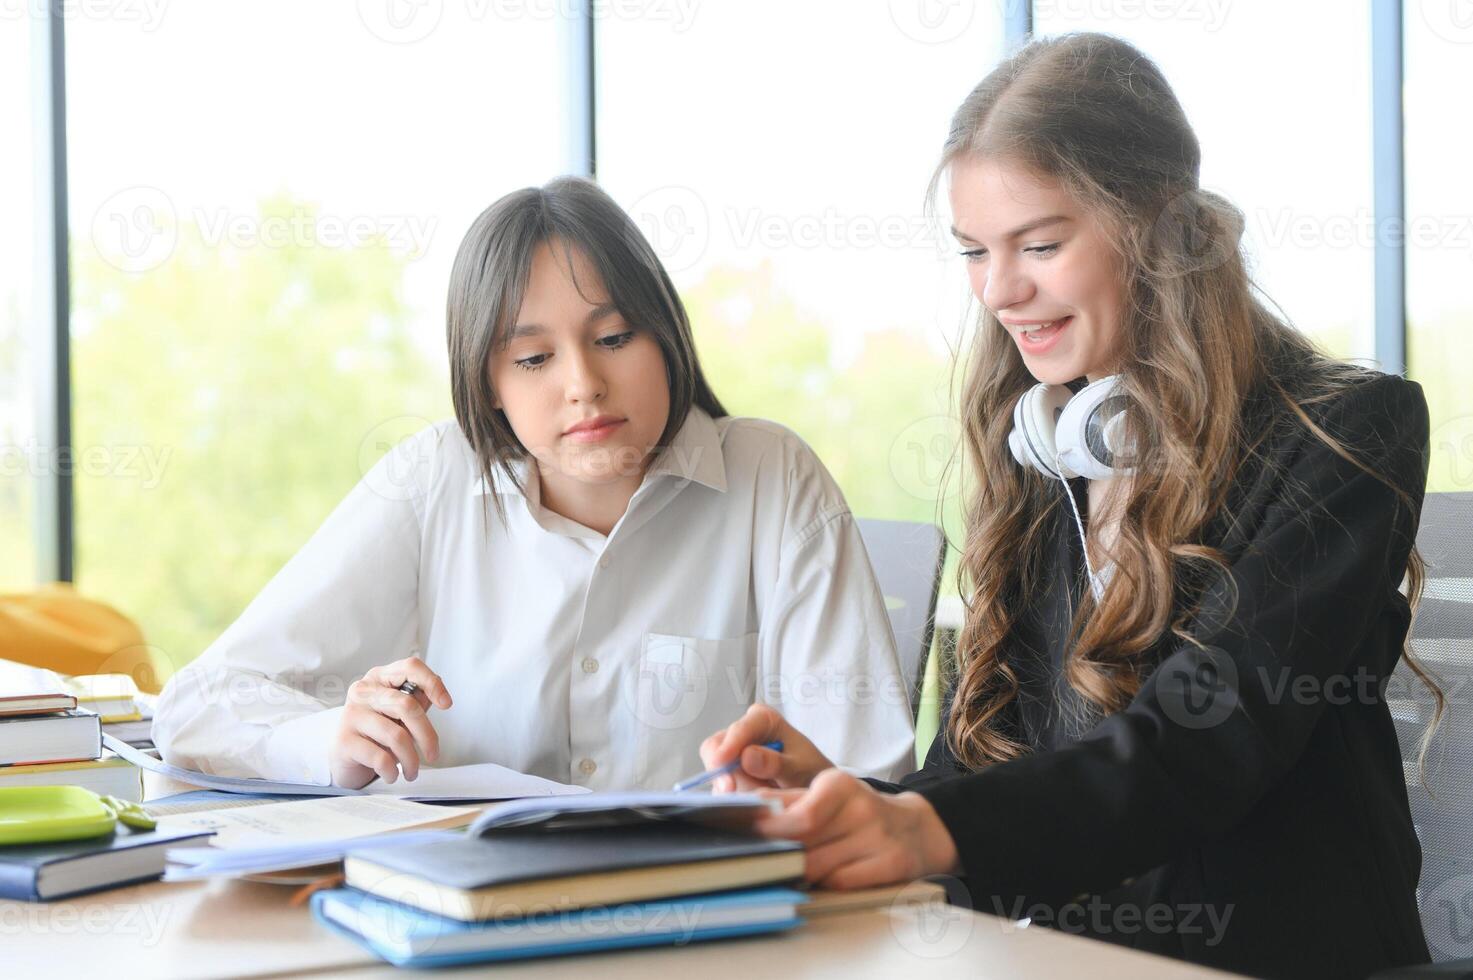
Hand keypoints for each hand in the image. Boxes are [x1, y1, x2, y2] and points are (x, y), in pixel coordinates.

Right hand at [329, 655, 452, 787]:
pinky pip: (380, 757)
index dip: (432, 683)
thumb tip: (440, 697)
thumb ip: (418, 701)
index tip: (447, 704)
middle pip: (407, 706)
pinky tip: (392, 775)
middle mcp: (363, 691)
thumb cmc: (377, 732)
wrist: (344, 757)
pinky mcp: (344, 741)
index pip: (410, 668)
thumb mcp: (400, 713)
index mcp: (380, 678)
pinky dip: (392, 771)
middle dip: (427, 735)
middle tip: (433, 754)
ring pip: (396, 735)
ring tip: (412, 771)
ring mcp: (351, 714)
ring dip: (411, 760)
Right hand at [699, 704, 835, 791]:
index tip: (721, 762)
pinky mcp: (727, 778)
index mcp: (762, 720)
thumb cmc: (810, 772)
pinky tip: (752, 804)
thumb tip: (747, 756)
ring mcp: (732, 757)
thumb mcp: (800, 767)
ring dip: (734, 789)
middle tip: (732, 792)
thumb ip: (776, 763)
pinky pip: (719, 789)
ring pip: (716, 772)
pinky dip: (733, 799)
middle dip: (724, 772)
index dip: (728, 746)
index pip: (738, 729)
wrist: (813, 793)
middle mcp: (742, 735)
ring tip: (762, 797)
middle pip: (716, 749)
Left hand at [755, 768, 960, 888]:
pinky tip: (814, 880)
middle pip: (802, 840)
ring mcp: (878, 838)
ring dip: (794, 871)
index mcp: (839, 783)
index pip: (793, 810)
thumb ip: (786, 801)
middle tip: (751, 859)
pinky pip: (839, 883)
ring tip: (781, 869)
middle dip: (774, 851)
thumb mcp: (826, 795)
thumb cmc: (858, 812)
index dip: (763, 827)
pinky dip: (821, 884)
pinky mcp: (891, 865)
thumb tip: (739, 805)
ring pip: (816, 865)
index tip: (736, 833)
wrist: (915, 829)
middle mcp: (860, 807)